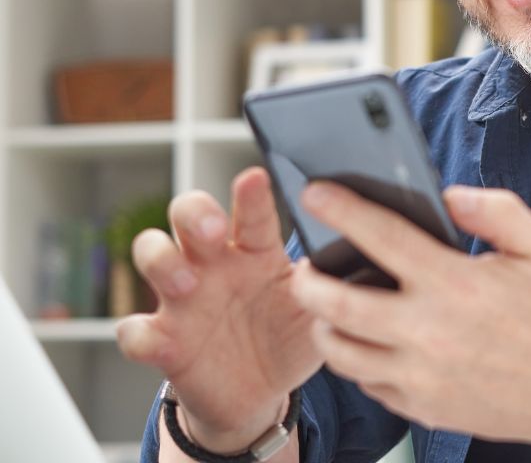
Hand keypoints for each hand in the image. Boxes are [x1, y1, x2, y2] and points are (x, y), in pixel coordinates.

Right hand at [116, 167, 321, 451]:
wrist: (262, 394)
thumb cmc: (290, 337)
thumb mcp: (316, 311)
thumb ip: (328, 284)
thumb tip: (353, 256)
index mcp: (256, 252)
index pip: (252, 214)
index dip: (251, 196)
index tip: (254, 178)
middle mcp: (215, 264)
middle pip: (188, 214)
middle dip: (195, 213)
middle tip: (214, 231)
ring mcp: (183, 299)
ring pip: (152, 254)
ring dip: (162, 261)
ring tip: (186, 283)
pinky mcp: (163, 340)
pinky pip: (134, 329)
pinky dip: (137, 333)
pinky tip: (156, 339)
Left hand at [289, 183, 530, 444]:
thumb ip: (495, 210)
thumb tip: (448, 196)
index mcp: (455, 283)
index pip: (381, 237)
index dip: (341, 210)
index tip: (315, 193)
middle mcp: (429, 331)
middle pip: (336, 304)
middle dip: (307, 279)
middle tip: (302, 265)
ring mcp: (421, 375)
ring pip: (340, 351)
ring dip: (322, 324)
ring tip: (325, 306)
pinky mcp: (421, 408)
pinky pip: (367, 382)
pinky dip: (356, 359)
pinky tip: (365, 340)